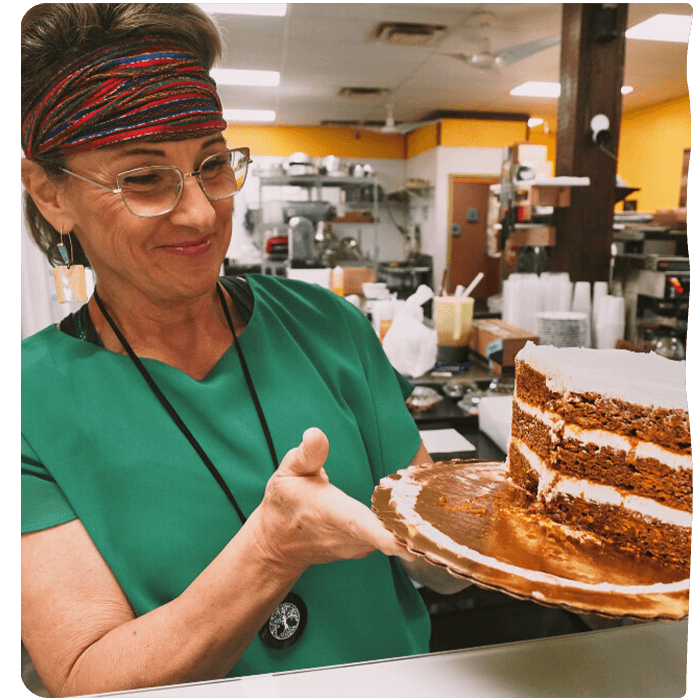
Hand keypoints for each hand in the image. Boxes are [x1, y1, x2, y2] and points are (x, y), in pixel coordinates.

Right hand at [250, 428, 415, 577]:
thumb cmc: (283, 508)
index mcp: (331, 513)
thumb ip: (307, 454)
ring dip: (409, 524)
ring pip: (392, 535)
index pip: (361, 523)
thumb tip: (317, 434)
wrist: (276, 545)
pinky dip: (400, 527)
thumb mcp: (287, 473)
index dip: (386, 533)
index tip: (412, 541)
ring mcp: (357, 547)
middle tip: (440, 514)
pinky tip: (406, 514)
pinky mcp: (364, 550)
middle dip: (415, 525)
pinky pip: (389, 538)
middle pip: (389, 532)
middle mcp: (347, 535)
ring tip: (426, 508)